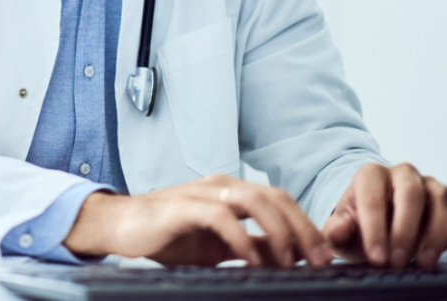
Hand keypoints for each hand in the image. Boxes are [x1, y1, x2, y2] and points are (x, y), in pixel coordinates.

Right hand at [63, 175, 335, 266]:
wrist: (121, 227)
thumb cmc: (169, 235)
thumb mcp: (218, 246)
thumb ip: (250, 246)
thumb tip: (287, 257)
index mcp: (233, 192)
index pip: (281, 201)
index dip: (307, 225)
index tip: (325, 255)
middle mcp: (222, 185)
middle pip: (274, 196)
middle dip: (303, 228)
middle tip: (320, 259)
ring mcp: (203, 193)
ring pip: (253, 200)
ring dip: (278, 230)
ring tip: (291, 260)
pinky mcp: (183, 207)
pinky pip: (220, 216)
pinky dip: (241, 237)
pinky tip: (251, 259)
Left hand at [323, 162, 446, 268]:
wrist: (382, 228)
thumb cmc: (361, 228)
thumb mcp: (343, 232)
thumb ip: (336, 230)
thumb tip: (338, 228)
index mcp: (371, 176)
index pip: (373, 198)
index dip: (375, 230)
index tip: (377, 257)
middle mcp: (402, 173)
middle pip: (410, 194)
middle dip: (405, 231)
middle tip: (398, 261)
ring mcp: (430, 183)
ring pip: (442, 199)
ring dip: (436, 234)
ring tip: (424, 261)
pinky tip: (446, 248)